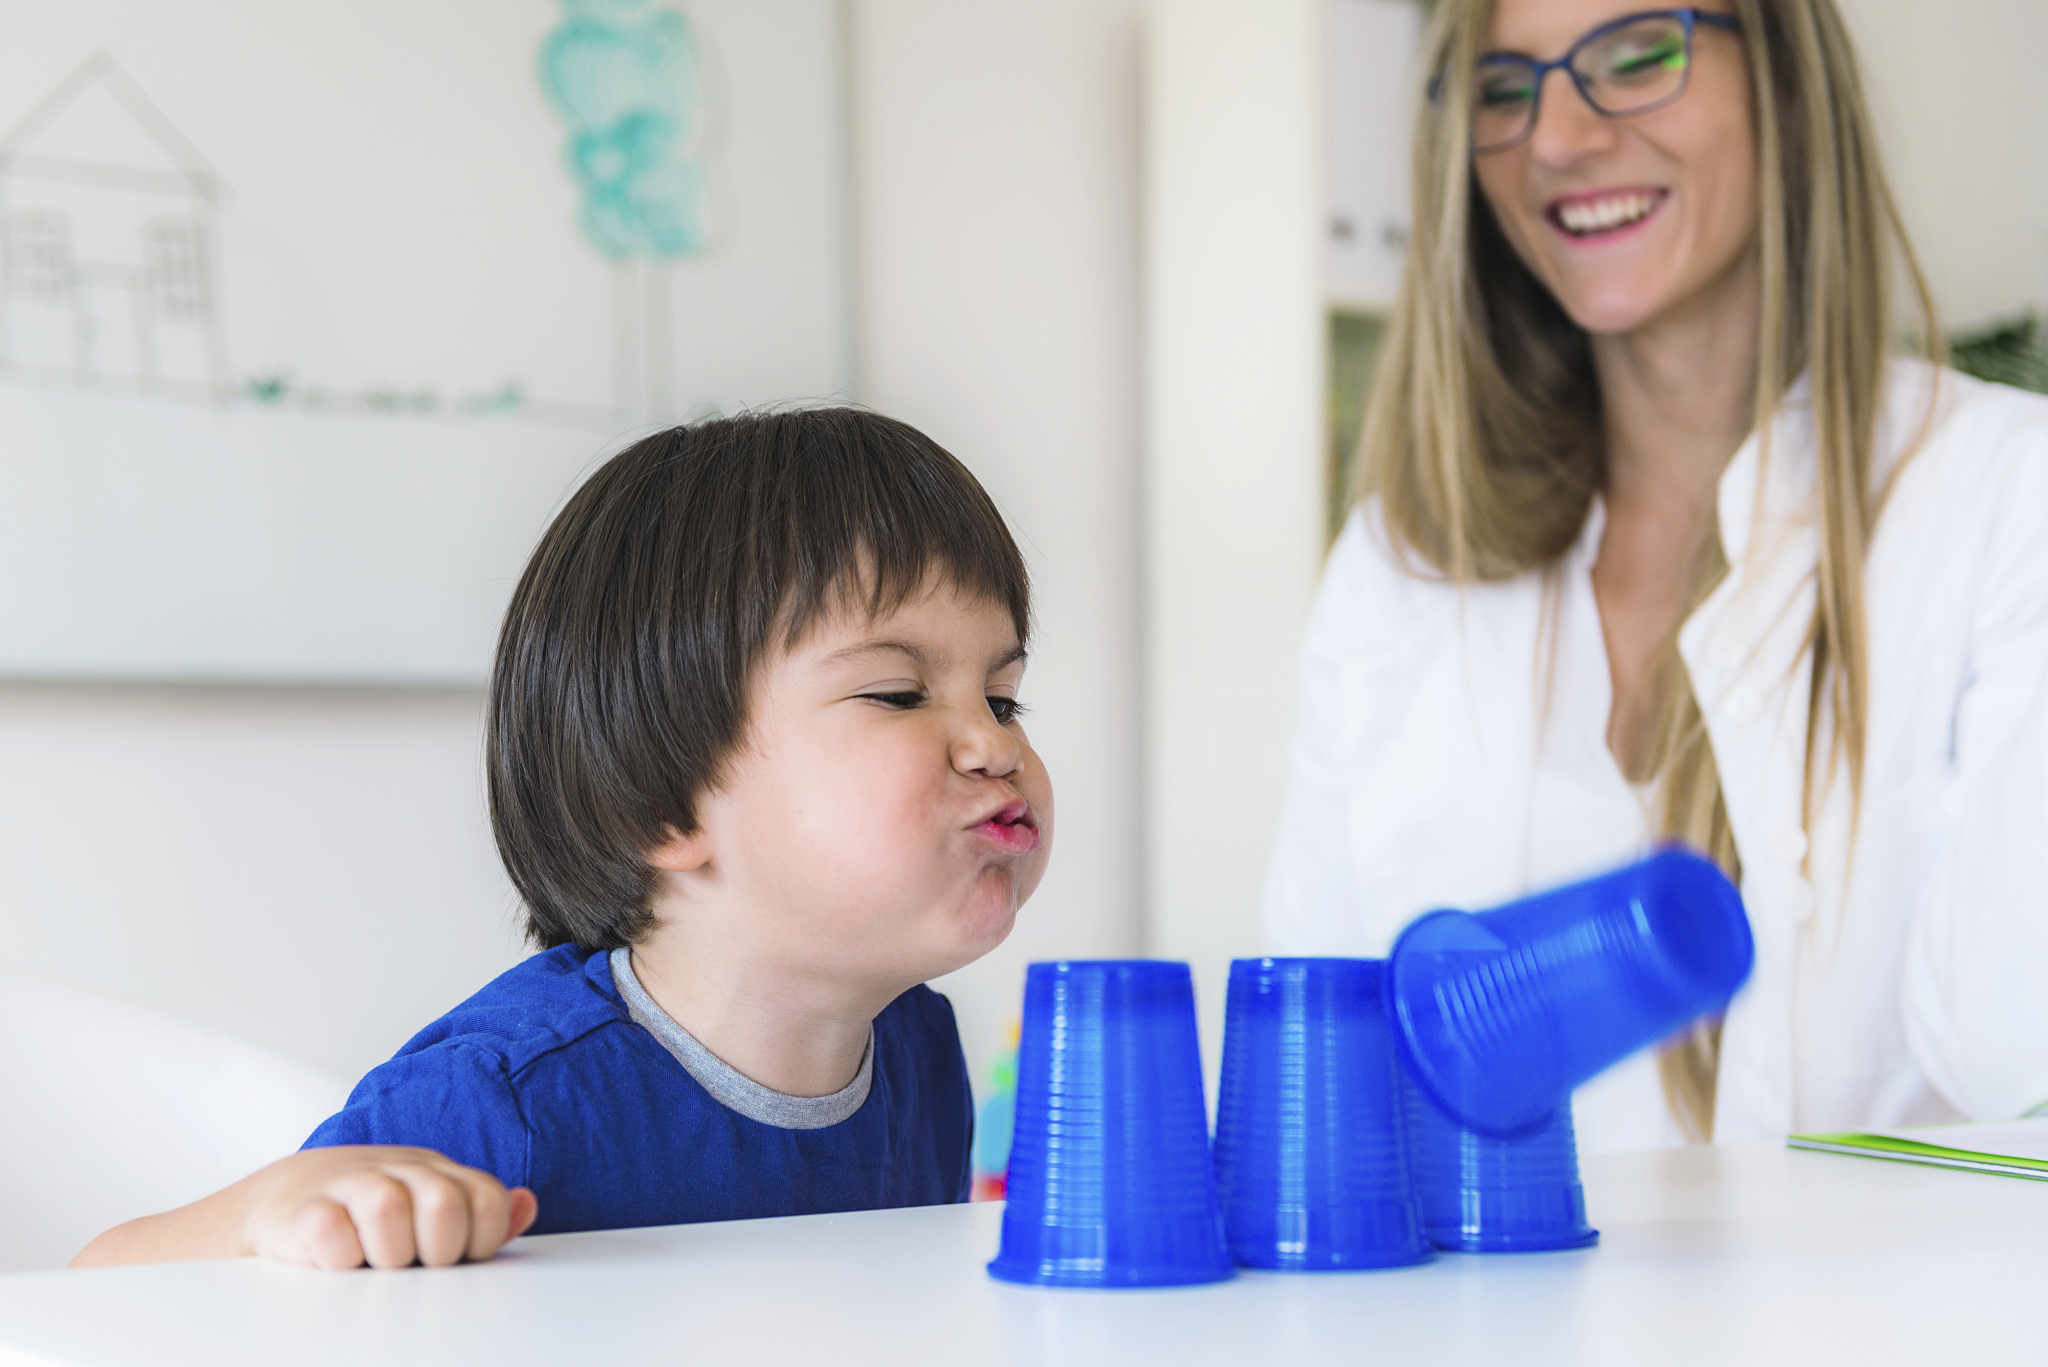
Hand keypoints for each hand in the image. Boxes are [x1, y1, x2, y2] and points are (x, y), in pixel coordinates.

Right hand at [244, 1146, 539, 1268]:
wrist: (288, 1197)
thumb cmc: (373, 1215)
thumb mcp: (432, 1213)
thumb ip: (484, 1218)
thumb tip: (527, 1204)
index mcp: (440, 1174)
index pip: (488, 1201)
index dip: (481, 1241)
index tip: (455, 1258)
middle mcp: (401, 1170)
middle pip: (444, 1204)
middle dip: (437, 1250)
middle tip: (414, 1263)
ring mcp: (351, 1183)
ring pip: (387, 1210)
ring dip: (385, 1253)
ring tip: (373, 1261)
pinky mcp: (304, 1208)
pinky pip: (330, 1232)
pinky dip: (338, 1256)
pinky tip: (337, 1257)